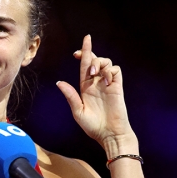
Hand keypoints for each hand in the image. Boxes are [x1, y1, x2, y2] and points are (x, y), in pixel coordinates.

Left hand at [56, 34, 133, 148]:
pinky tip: (106, 80)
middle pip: (94, 60)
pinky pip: (116, 70)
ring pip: (106, 62)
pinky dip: (110, 70)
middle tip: (85, 63)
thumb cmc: (92, 126)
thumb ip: (70, 96)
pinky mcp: (117, 87)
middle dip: (90, 54)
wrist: (109, 133)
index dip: (84, 52)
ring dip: (99, 63)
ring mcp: (107, 84)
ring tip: (94, 74)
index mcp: (85, 87)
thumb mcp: (78, 111)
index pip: (84, 65)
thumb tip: (59, 82)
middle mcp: (96, 83)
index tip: (82, 44)